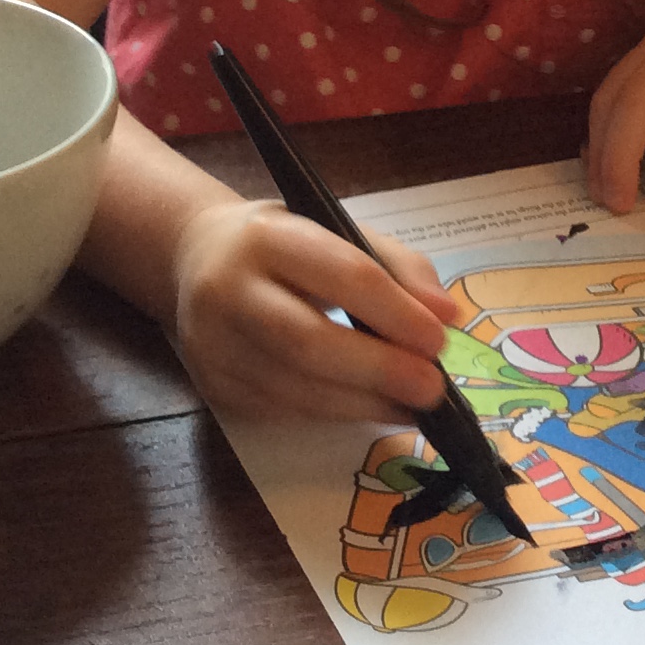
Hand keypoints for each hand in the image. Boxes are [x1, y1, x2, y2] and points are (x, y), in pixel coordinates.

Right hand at [167, 200, 457, 421]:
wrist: (197, 257)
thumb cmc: (286, 244)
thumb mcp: (339, 230)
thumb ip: (399, 267)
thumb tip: (447, 316)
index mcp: (267, 237)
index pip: (341, 275)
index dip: (396, 312)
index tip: (439, 340)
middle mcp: (228, 288)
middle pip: (309, 341)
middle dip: (380, 370)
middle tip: (432, 390)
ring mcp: (211, 342)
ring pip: (295, 388)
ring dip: (363, 403)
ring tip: (411, 405)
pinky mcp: (212, 384)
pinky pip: (281, 410)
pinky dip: (334, 414)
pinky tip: (371, 408)